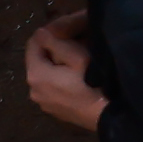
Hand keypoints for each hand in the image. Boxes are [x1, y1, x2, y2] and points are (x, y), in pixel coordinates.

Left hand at [22, 13, 109, 134]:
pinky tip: (80, 75)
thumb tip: (41, 32)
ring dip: (59, 61)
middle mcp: (33, 89)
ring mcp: (44, 102)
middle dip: (56, 46)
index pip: (33, 42)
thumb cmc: (94, 83)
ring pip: (47, 73)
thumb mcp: (77, 56)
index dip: (50, 30)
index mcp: (35, 74)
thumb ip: (56, 42)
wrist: (110, 116)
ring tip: (81, 55)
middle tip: (78, 38)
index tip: (69, 25)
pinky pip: (53, 86)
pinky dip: (62, 76)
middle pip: (40, 59)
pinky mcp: (55, 110)